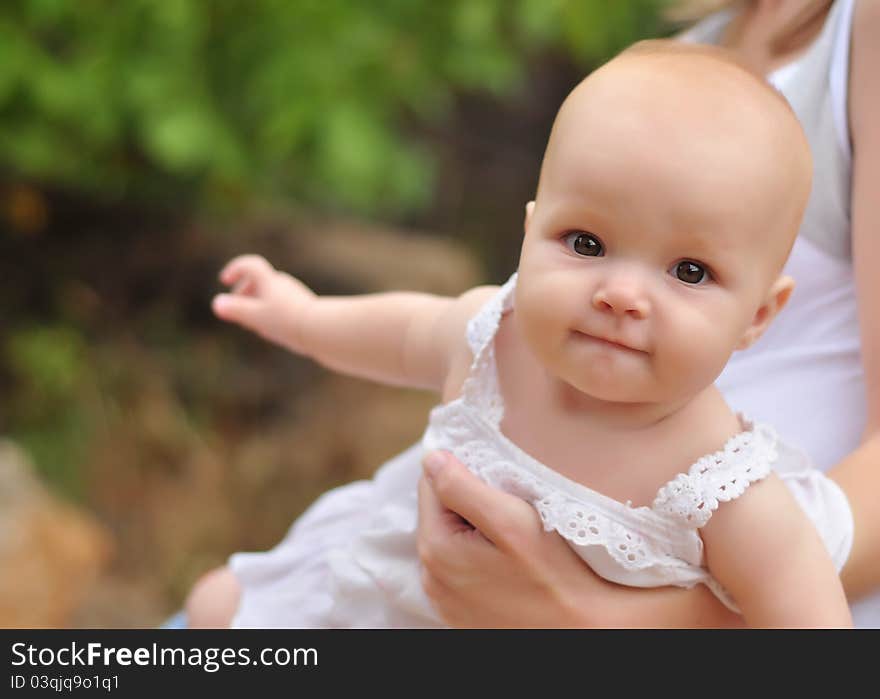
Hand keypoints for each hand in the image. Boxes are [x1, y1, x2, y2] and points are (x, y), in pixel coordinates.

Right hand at [212, 254, 315, 352]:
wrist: (322, 330)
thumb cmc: (286, 321)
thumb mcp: (255, 316)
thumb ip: (235, 309)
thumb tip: (217, 303)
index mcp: (269, 280)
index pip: (250, 265)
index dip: (235, 269)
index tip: (224, 281)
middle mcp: (284, 284)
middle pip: (259, 281)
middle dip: (244, 293)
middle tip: (236, 309)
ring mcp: (296, 295)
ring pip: (271, 295)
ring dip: (258, 305)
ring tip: (254, 324)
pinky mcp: (306, 309)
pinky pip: (283, 306)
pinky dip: (272, 314)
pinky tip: (275, 332)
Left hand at [416, 451, 743, 627]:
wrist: (586, 631)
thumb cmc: (556, 576)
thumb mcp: (512, 522)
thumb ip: (463, 488)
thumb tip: (432, 457)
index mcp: (435, 549)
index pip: (431, 484)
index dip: (460, 464)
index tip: (491, 462)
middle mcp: (431, 577)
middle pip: (439, 510)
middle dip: (466, 493)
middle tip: (508, 491)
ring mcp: (445, 597)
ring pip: (451, 535)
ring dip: (473, 521)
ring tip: (513, 519)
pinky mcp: (462, 610)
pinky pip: (461, 564)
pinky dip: (479, 548)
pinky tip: (511, 550)